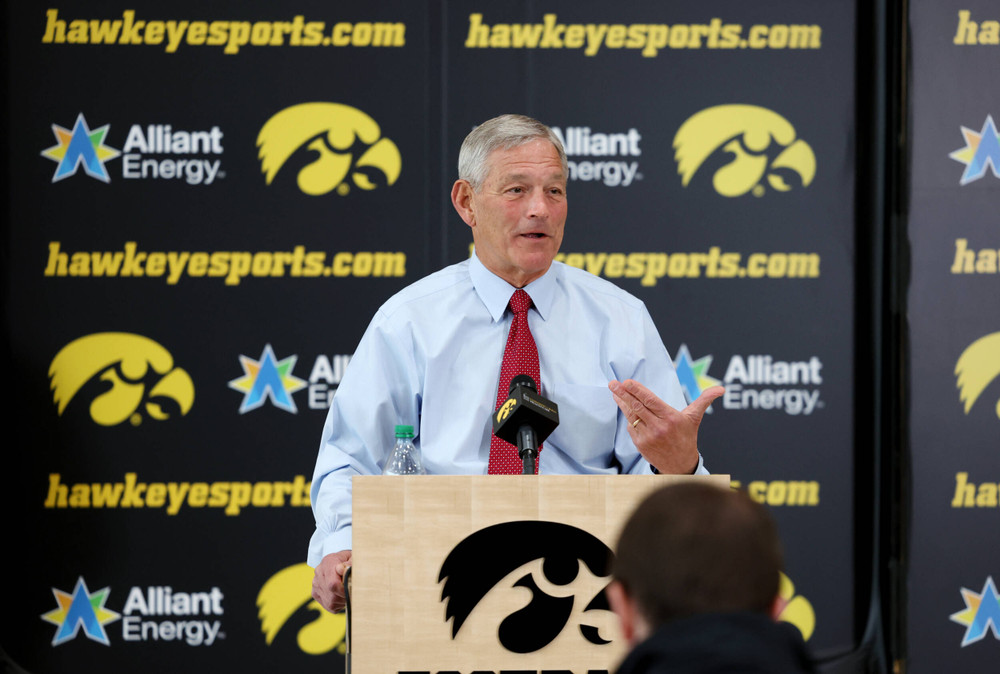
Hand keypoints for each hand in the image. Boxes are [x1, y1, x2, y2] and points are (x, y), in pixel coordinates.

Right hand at [312, 550, 352, 612]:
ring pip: (331, 602)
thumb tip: (342, 570)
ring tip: (349, 592)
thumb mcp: (354, 558)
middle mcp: (319, 573)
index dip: (345, 590)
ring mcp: (316, 584)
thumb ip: (350, 564)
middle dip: (346, 596)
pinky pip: (329, 606)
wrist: (341, 561)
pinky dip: (339, 604)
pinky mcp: (316, 594)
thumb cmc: (350, 560)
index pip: (333, 584)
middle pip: (332, 595)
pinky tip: (343, 595)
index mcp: (328, 562)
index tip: (354, 589)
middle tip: (354, 591)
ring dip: (343, 601)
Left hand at [609, 379, 724, 473]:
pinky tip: (622, 405)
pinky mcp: (641, 444)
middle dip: (623, 393)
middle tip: (613, 383)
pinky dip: (627, 416)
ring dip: (621, 402)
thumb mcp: (695, 418)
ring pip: (632, 416)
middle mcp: (659, 427)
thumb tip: (720, 389)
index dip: (637, 390)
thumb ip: (705, 400)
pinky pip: (631, 427)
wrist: (680, 465)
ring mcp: (648, 436)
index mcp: (671, 418)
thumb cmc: (686, 437)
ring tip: (614, 391)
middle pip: (638, 406)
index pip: (651, 401)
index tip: (627, 382)